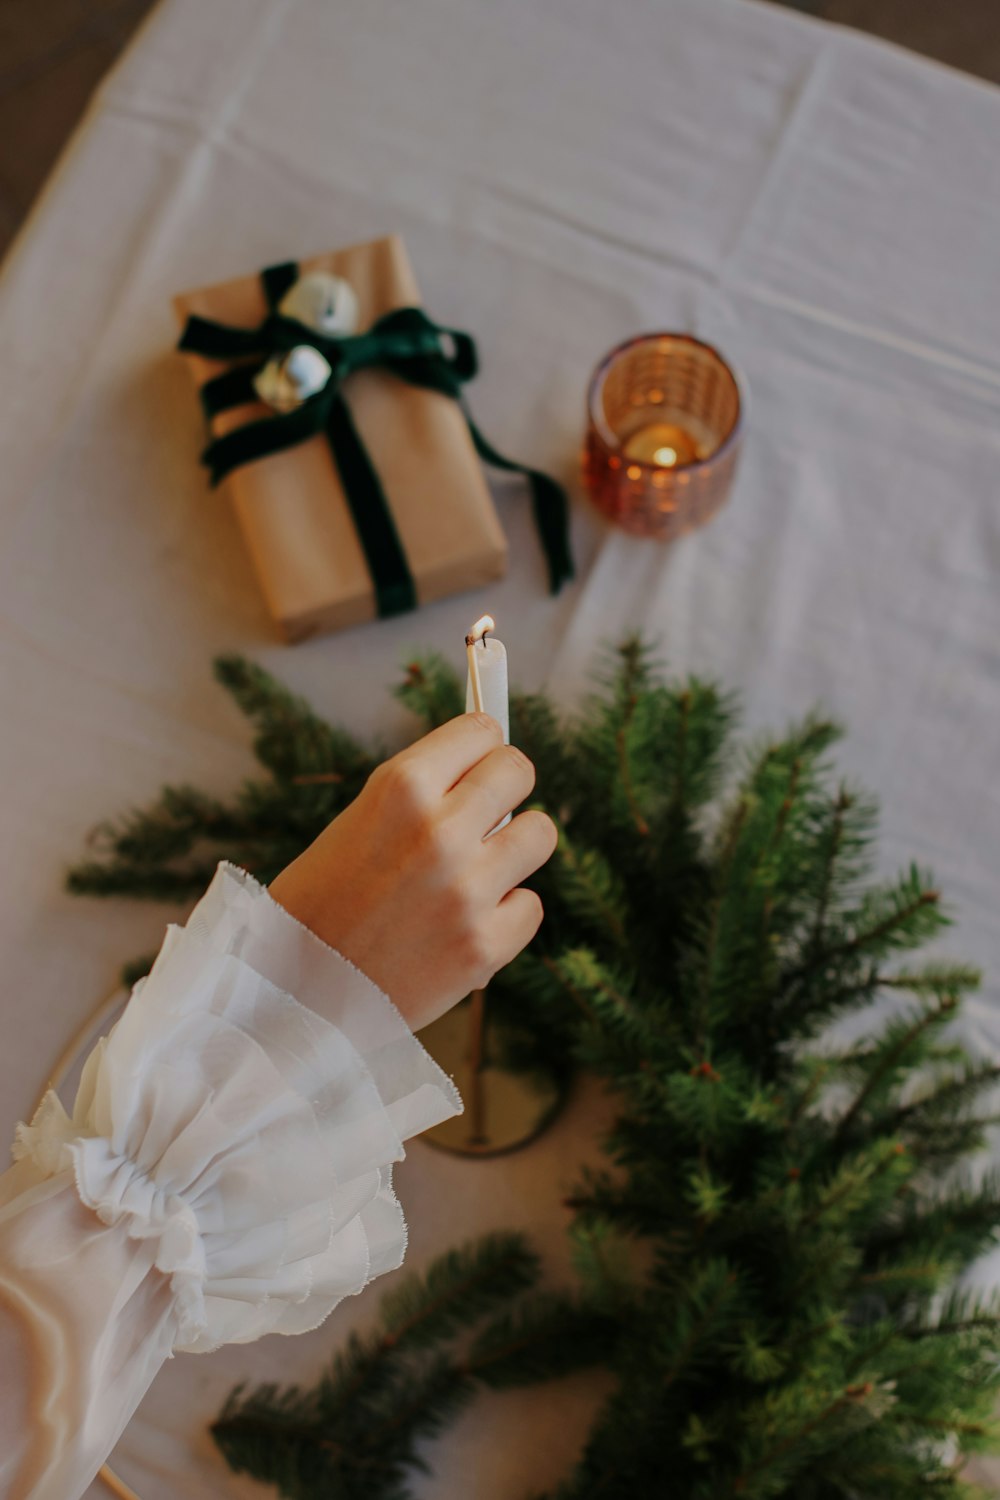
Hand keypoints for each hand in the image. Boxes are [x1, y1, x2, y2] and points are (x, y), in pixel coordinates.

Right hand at [268, 713, 557, 1030]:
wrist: (295, 996)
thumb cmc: (319, 906)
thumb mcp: (356, 823)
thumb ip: (420, 796)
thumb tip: (485, 770)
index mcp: (401, 788)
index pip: (481, 730)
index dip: (479, 748)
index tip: (475, 762)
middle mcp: (440, 831)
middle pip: (518, 770)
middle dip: (504, 788)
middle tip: (483, 813)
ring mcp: (468, 890)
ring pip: (540, 834)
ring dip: (514, 848)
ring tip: (476, 870)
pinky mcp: (485, 946)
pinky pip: (530, 905)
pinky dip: (504, 914)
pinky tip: (464, 923)